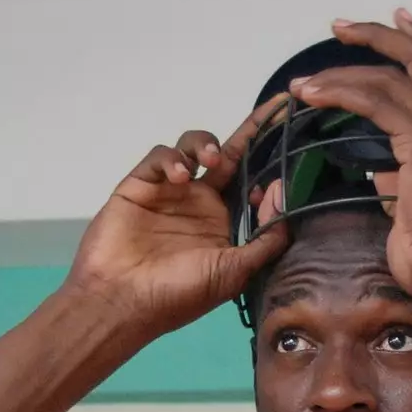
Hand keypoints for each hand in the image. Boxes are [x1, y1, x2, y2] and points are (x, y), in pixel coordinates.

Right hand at [65, 97, 291, 346]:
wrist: (121, 302)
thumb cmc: (177, 295)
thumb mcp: (233, 274)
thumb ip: (266, 241)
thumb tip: (284, 197)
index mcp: (223, 223)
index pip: (252, 182)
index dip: (270, 159)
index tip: (291, 136)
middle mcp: (199, 203)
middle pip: (229, 154)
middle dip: (252, 129)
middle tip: (274, 110)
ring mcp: (169, 192)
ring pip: (194, 147)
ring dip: (206, 143)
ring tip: (212, 157)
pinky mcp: (140, 185)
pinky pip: (160, 158)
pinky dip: (171, 159)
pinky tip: (177, 176)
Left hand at [288, 11, 411, 302]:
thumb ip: (399, 170)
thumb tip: (379, 163)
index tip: (394, 21)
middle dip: (378, 35)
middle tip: (339, 27)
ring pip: (389, 76)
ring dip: (342, 72)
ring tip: (305, 82)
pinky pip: (377, 102)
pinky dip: (342, 93)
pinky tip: (314, 95)